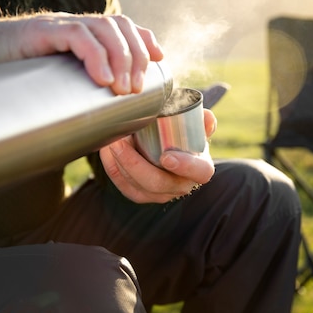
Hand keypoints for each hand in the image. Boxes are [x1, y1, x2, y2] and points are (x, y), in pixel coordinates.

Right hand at [0, 13, 163, 94]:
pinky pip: (77, 35)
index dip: (145, 40)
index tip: (160, 61)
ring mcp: (63, 26)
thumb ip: (83, 102)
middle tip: (136, 90)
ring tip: (122, 88)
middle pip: (121, 28)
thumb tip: (103, 136)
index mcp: (87, 36)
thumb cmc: (24, 80)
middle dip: (137, 57)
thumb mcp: (62, 89)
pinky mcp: (45, 31)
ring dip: (121, 58)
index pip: (125, 27)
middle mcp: (79, 26)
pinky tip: (101, 78)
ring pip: (105, 29)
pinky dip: (95, 55)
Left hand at [99, 109, 217, 203]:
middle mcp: (180, 187)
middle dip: (135, 163)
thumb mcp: (197, 128)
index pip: (198, 172)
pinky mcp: (140, 195)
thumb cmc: (185, 139)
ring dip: (120, 164)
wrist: (171, 151)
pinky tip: (105, 151)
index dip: (184, 166)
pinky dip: (112, 169)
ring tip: (110, 141)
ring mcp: (159, 194)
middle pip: (157, 183)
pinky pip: (124, 186)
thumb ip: (204, 122)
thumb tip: (206, 117)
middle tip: (120, 141)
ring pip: (137, 186)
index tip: (167, 156)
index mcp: (200, 170)